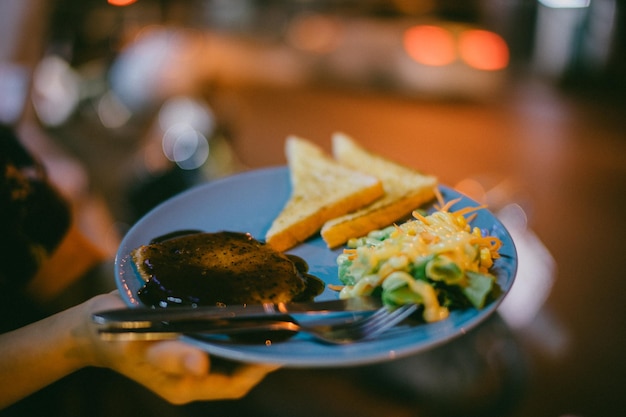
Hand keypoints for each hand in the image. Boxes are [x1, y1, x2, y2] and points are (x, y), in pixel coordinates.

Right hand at [82, 292, 280, 403]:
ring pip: (231, 349)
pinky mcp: (190, 338)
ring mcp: (193, 356)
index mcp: (186, 387)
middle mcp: (195, 375)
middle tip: (282, 323)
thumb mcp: (140, 346)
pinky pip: (219, 334)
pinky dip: (233, 321)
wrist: (92, 325)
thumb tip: (201, 366)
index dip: (259, 368)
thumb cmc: (115, 338)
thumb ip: (171, 356)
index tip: (279, 346)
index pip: (235, 384)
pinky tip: (244, 301)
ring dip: (250, 333)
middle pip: (239, 367)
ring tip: (270, 310)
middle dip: (260, 348)